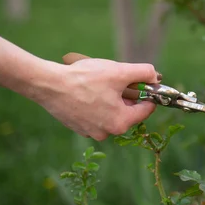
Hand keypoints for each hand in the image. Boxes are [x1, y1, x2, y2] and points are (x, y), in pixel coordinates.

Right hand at [35, 58, 158, 140]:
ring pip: (111, 112)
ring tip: (100, 84)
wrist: (49, 84)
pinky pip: (96, 115)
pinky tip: (88, 91)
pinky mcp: (78, 127)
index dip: (147, 93)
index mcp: (120, 123)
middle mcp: (107, 132)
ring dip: (111, 99)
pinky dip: (96, 104)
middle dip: (126, 95)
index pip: (146, 109)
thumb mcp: (120, 71)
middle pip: (128, 111)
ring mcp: (90, 132)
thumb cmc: (85, 78)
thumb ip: (144, 72)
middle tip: (117, 80)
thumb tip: (154, 77)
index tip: (142, 82)